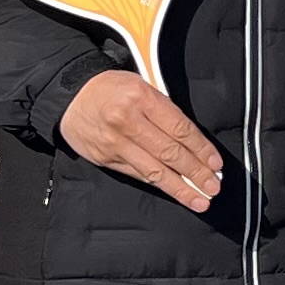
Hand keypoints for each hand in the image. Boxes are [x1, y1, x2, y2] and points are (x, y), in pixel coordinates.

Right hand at [60, 69, 225, 212]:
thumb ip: (164, 110)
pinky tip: (173, 191)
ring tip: (199, 200)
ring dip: (180, 188)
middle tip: (213, 187)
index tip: (215, 164)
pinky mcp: (105, 158)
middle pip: (170, 153)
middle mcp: (128, 122)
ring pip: (154, 171)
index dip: (201, 149)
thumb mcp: (141, 85)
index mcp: (142, 98)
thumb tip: (193, 141)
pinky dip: (158, 184)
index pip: (180, 129)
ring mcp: (115, 143)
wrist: (70, 96)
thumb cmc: (110, 88)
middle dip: (196, 173)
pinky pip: (137, 174)